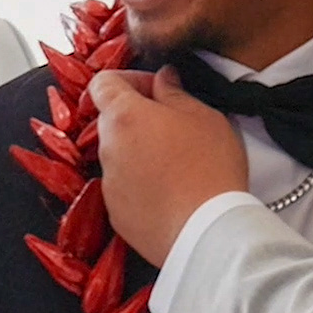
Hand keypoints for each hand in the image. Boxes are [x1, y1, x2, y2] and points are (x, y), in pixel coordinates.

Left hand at [83, 70, 248, 264]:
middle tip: (176, 126)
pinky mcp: (116, 214)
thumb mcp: (204, 115)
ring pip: (119, 156)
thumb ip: (175, 92)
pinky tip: (172, 192)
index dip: (129, 80)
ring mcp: (109, 184)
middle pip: (112, 120)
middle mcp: (108, 148)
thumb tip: (163, 79)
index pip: (103, 82)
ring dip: (141, 152)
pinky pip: (124, 188)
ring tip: (178, 164)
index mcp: (124, 116)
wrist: (207, 232)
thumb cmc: (210, 168)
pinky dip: (142, 184)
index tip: (157, 90)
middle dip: (139, 117)